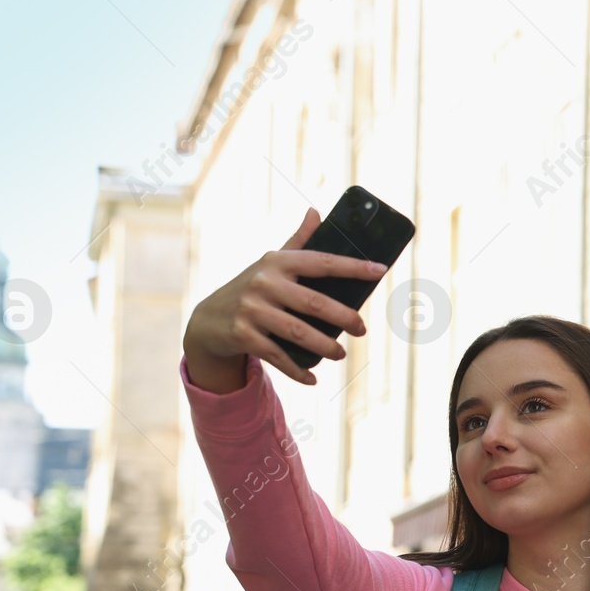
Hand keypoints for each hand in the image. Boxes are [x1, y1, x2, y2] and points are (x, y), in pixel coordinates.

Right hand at [182, 206, 390, 386]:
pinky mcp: (243, 335)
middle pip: (314, 303)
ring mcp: (252, 309)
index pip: (321, 262)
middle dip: (343, 318)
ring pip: (298, 332)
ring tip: (340, 354)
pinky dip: (297, 370)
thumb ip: (297, 242)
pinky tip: (312, 378)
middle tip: (361, 329)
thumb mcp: (270, 264)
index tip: (380, 270)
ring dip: (324, 347)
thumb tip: (316, 212)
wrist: (208, 320)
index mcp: (277, 262)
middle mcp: (264, 282)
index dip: (353, 266)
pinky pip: (278, 356)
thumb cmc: (252, 288)